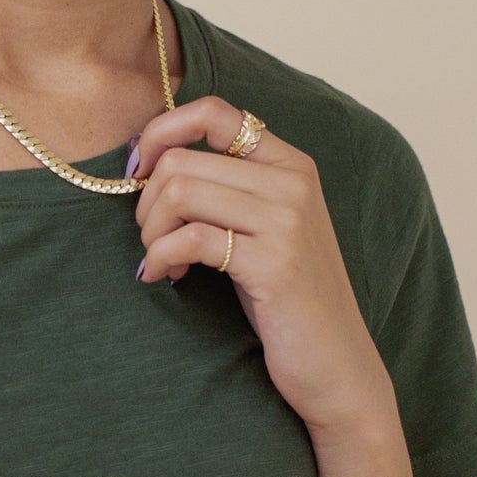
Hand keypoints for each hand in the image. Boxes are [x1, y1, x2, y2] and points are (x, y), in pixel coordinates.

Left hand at [130, 95, 392, 436]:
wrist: (337, 365)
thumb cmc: (287, 300)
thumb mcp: (264, 229)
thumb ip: (228, 189)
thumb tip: (150, 162)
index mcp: (290, 164)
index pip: (214, 111)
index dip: (162, 132)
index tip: (139, 170)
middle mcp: (292, 182)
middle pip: (182, 158)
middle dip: (146, 201)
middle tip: (151, 237)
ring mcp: (286, 221)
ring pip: (180, 191)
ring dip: (151, 231)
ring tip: (159, 259)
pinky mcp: (273, 263)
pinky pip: (189, 238)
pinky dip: (159, 259)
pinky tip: (163, 278)